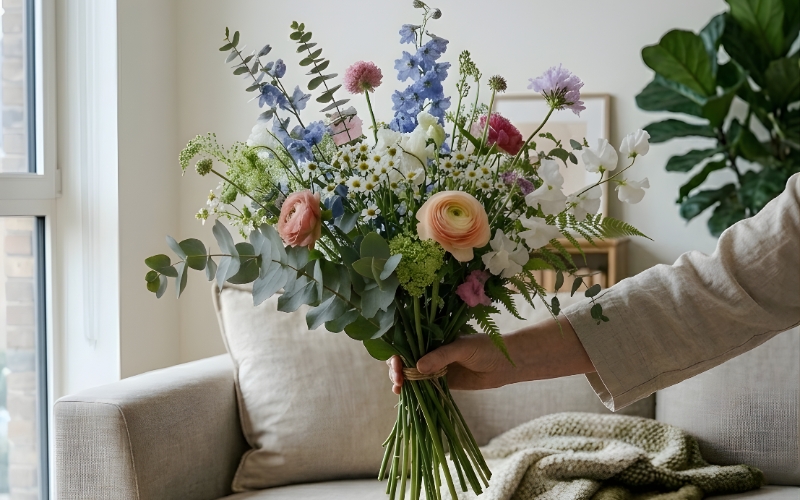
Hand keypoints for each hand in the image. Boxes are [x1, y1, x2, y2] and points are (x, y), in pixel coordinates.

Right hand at [387, 316, 594, 393]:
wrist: (508, 364)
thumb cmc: (487, 347)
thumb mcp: (463, 348)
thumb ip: (441, 356)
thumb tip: (417, 367)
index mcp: (433, 337)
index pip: (407, 344)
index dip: (397, 353)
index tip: (396, 364)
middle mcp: (432, 352)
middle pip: (405, 361)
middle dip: (397, 370)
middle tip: (398, 380)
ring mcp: (437, 368)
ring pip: (412, 376)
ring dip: (402, 383)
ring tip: (399, 390)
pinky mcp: (444, 383)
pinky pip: (424, 388)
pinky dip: (414, 393)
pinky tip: (407, 397)